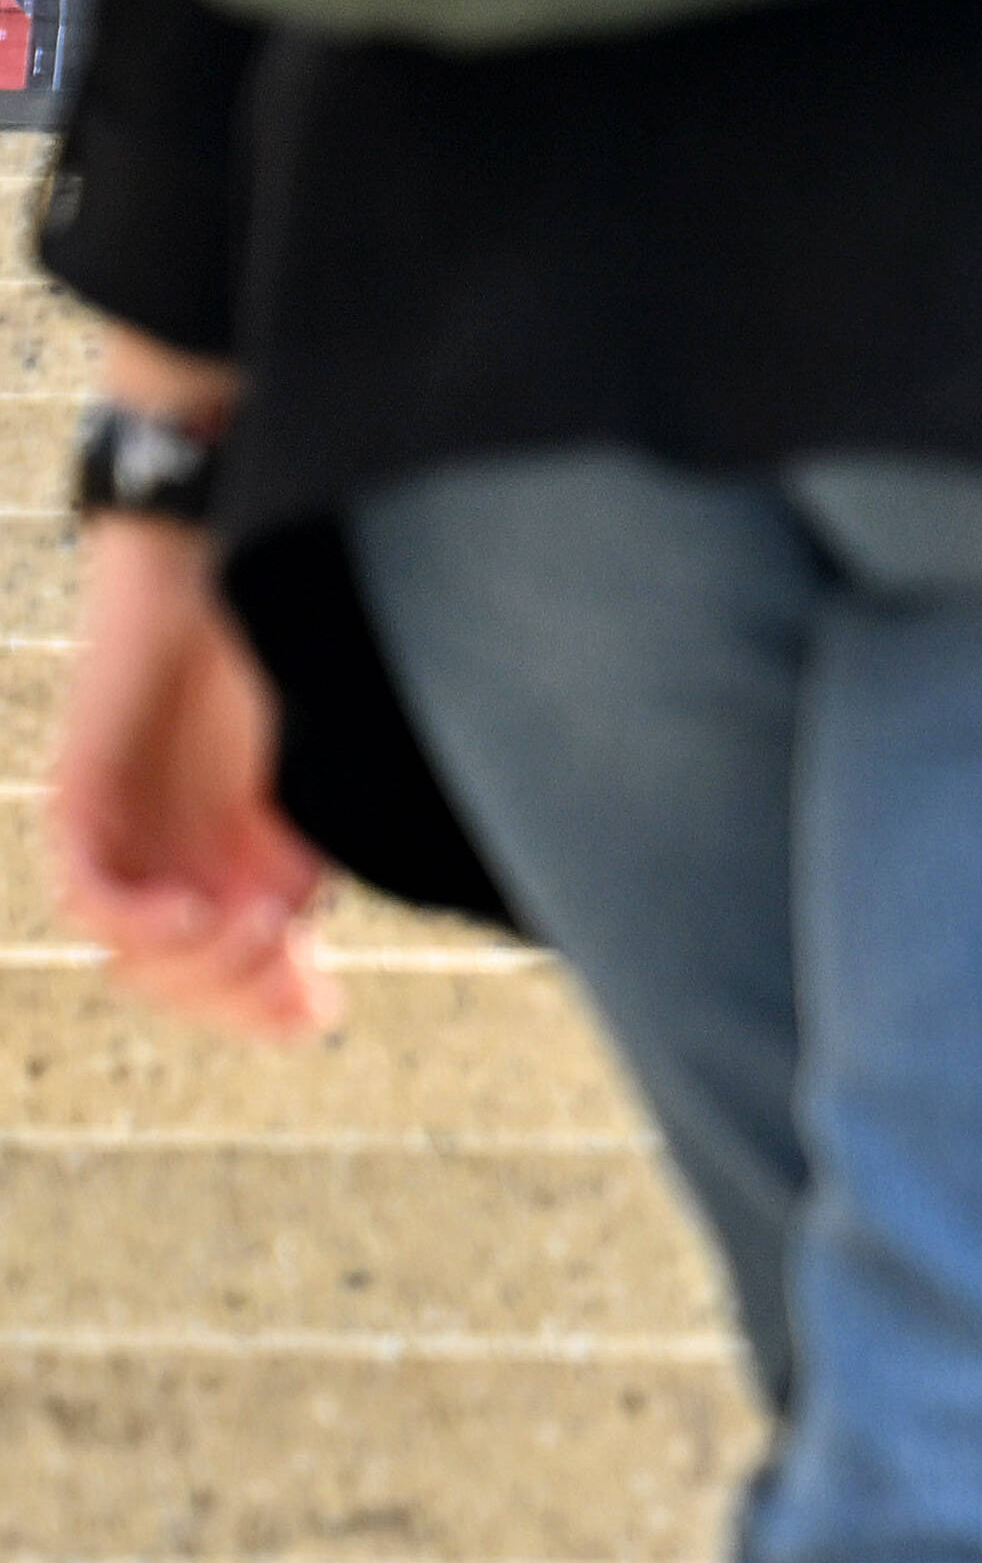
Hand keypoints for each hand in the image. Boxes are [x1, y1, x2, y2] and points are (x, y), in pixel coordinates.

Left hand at [50, 512, 336, 1038]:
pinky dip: (139, 922)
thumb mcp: (314, 774)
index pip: (220, 976)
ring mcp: (116, 833)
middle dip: (238, 998)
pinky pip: (88, 895)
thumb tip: (304, 946)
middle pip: (173, 982)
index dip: (263, 1011)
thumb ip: (304, 854)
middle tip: (301, 974)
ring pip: (125, 957)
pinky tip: (196, 912)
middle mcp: (161, 858)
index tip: (321, 1010)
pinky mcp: (79, 799)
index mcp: (222, 858)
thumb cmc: (281, 649)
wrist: (219, 551)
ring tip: (260, 929)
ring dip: (196, 967)